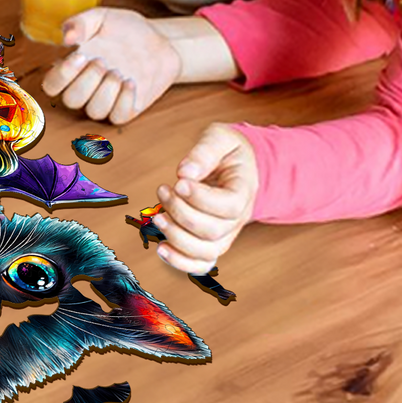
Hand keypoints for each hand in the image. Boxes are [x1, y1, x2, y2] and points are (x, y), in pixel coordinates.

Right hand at [40, 7, 180, 123]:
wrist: (161, 41)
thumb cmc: (127, 29)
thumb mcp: (101, 17)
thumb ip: (80, 23)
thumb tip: (66, 38)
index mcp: (74, 67)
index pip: (52, 85)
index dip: (61, 76)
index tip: (81, 56)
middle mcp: (87, 87)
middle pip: (71, 101)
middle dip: (87, 81)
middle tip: (104, 61)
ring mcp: (107, 100)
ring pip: (94, 111)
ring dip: (106, 91)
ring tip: (119, 71)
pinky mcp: (127, 109)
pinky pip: (117, 117)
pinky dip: (124, 100)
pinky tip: (131, 82)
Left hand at [153, 124, 258, 274]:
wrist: (238, 166)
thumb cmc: (228, 151)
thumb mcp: (220, 138)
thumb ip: (205, 151)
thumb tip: (186, 172)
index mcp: (244, 191)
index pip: (228, 206)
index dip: (200, 198)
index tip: (178, 181)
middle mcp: (238, 218)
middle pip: (213, 231)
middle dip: (181, 213)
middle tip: (163, 190)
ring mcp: (226, 233)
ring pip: (206, 251)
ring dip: (176, 236)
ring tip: (157, 216)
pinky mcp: (211, 241)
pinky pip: (201, 263)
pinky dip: (181, 262)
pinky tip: (161, 249)